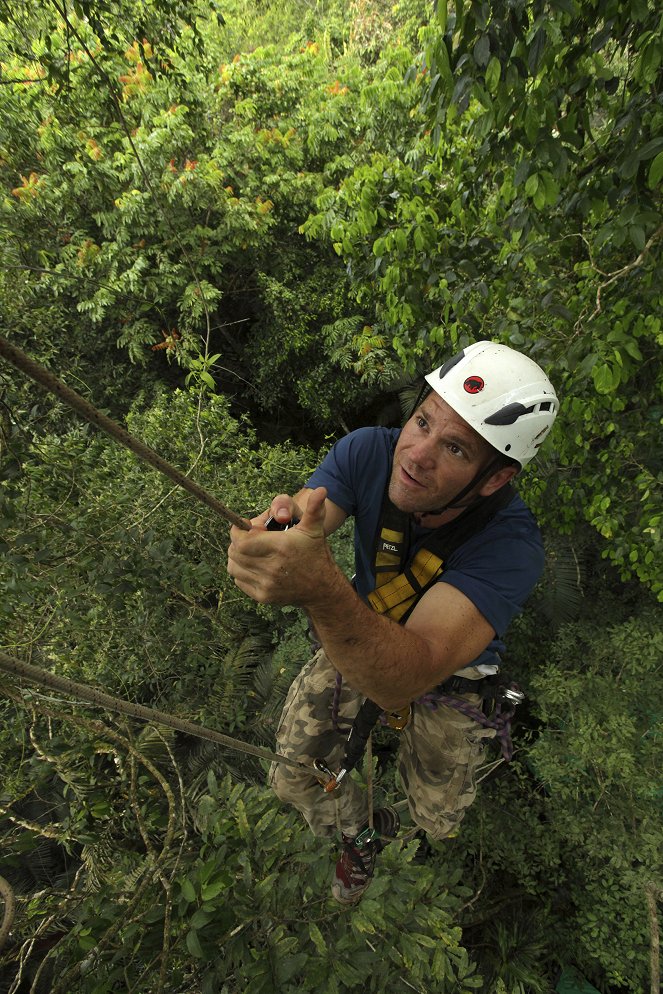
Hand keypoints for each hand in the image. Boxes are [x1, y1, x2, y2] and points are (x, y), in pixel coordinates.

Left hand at [227, 487, 328, 604]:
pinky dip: (242, 571)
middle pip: (234, 553)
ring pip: (234, 567)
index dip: (237, 532)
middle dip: (238, 542)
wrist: (322, 587)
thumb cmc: (314, 553)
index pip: (242, 541)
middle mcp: (272, 568)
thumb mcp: (314, 528)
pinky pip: (239, 581)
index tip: (244, 526)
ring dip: (238, 556)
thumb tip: (322, 490)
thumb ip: (314, 507)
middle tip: (249, 537)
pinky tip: (255, 564)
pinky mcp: (263, 596)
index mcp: (281, 547)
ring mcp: (267, 584)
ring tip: (251, 550)